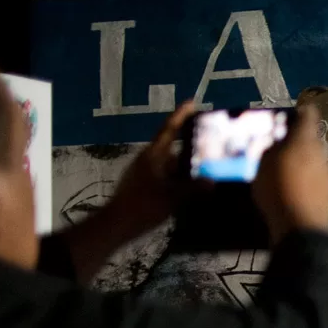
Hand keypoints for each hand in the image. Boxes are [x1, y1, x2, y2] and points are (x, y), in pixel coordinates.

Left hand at [103, 101, 198, 238]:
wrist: (115, 225)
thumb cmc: (142, 206)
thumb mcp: (171, 198)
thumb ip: (192, 189)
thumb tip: (212, 181)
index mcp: (153, 156)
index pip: (168, 130)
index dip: (180, 116)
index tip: (191, 102)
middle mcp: (148, 161)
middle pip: (173, 148)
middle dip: (191, 145)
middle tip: (211, 142)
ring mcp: (144, 174)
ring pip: (171, 165)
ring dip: (187, 165)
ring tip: (208, 166)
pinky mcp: (144, 186)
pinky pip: (167, 177)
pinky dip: (180, 178)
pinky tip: (193, 187)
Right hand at [253, 105, 327, 245]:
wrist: (299, 228)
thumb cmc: (277, 190)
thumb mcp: (262, 164)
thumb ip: (269, 147)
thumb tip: (273, 139)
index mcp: (306, 140)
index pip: (308, 114)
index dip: (296, 112)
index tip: (282, 117)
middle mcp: (321, 153)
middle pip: (308, 138)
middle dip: (293, 140)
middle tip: (273, 146)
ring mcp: (326, 174)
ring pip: (311, 158)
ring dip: (298, 160)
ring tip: (277, 168)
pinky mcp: (326, 192)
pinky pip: (312, 177)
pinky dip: (301, 178)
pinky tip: (287, 187)